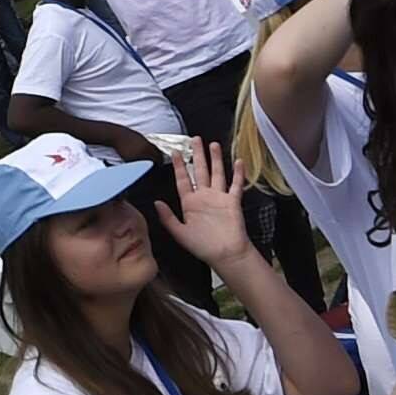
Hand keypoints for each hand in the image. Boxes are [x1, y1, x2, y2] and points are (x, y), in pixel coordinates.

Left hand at [162, 140, 256, 266]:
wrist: (225, 254)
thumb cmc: (203, 246)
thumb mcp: (180, 233)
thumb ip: (168, 218)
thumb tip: (156, 203)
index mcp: (190, 204)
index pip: (183, 180)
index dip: (179, 166)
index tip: (175, 152)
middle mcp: (204, 198)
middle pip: (200, 171)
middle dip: (197, 155)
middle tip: (195, 139)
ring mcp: (219, 198)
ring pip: (217, 174)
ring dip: (216, 159)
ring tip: (213, 144)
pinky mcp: (233, 202)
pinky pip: (236, 185)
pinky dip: (238, 174)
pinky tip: (239, 162)